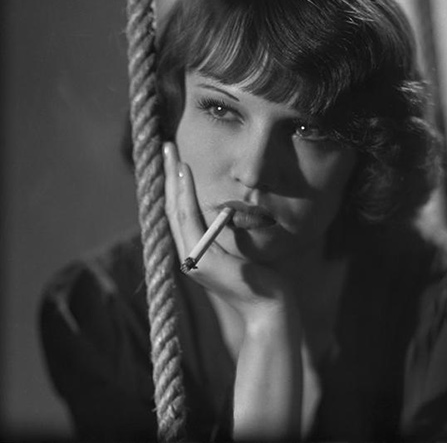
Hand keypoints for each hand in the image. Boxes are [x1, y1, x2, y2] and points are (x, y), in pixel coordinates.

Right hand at [162, 141, 293, 325]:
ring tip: (170, 154)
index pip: (179, 215)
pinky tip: (184, 174)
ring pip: (176, 210)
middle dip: (167, 177)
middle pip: (171, 208)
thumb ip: (227, 234)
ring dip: (172, 180)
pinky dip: (185, 194)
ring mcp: (193, 259)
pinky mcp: (202, 261)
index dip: (173, 188)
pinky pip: (190, 220)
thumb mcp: (240, 252)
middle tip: (165, 147)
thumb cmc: (260, 281)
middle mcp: (189, 256)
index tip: (172, 162)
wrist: (268, 311)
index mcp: (196, 254)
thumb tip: (226, 211)